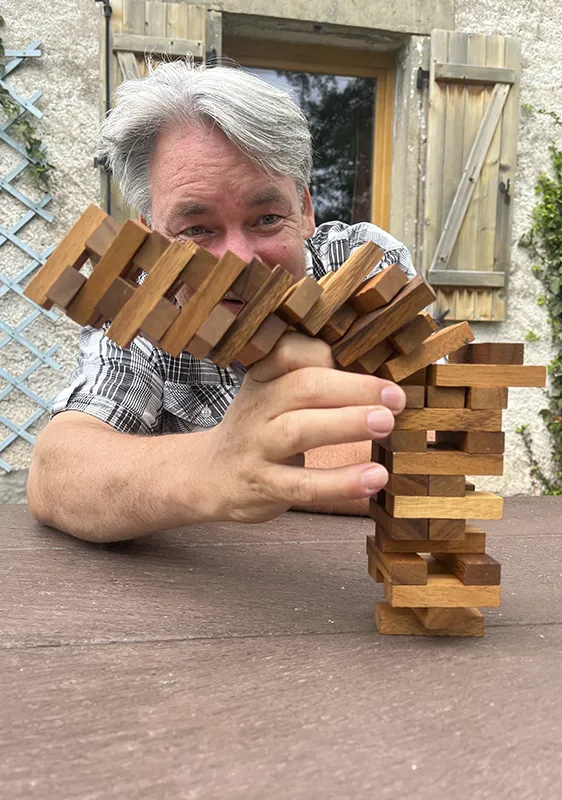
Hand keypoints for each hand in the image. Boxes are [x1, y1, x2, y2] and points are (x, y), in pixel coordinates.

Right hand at [204, 332, 405, 522]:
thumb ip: (312, 380)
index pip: (291, 352)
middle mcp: (258, 407)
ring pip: (299, 430)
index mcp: (264, 378)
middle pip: (304, 387)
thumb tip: (380, 376)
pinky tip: (375, 479)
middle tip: (396, 397)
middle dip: (355, 388)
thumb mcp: (272, 394)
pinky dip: (341, 482)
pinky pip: (303, 484)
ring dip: (347, 425)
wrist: (209, 476)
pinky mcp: (264, 485)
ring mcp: (257, 447)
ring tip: (386, 425)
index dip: (331, 353)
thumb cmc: (258, 430)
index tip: (374, 358)